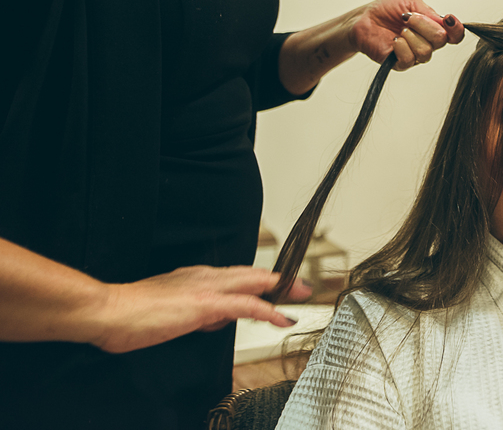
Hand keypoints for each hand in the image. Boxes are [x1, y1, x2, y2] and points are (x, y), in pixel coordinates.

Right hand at [89, 266, 312, 353]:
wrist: (107, 311)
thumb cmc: (129, 315)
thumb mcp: (170, 313)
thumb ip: (194, 313)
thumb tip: (213, 319)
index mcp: (194, 278)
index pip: (236, 276)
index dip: (259, 281)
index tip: (278, 286)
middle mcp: (204, 277)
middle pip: (251, 275)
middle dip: (279, 280)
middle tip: (302, 285)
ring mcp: (206, 288)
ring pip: (254, 284)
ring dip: (281, 289)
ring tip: (301, 294)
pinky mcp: (205, 304)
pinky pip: (246, 305)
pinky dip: (267, 310)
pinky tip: (281, 317)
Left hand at [350, 0, 465, 70]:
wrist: (363, 19)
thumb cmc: (385, 10)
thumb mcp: (410, 3)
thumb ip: (428, 12)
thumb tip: (444, 21)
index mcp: (432, 28)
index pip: (455, 35)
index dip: (456, 28)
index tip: (448, 18)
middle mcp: (427, 43)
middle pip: (441, 40)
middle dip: (424, 25)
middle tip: (407, 18)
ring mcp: (414, 55)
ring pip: (426, 51)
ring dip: (411, 36)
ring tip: (399, 30)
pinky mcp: (400, 64)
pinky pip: (409, 59)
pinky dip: (402, 47)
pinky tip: (394, 40)